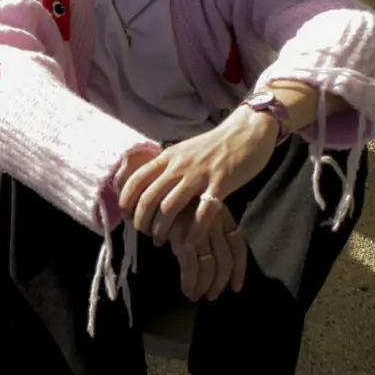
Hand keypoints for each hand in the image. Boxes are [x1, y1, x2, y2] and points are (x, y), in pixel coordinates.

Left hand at [119, 106, 278, 250]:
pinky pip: (202, 213)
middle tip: (145, 234)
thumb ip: (167, 165)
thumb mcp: (184, 150)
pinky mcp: (221, 184)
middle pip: (149, 198)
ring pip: (169, 208)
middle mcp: (179, 166)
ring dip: (161, 230)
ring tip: (162, 241)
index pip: (136, 180)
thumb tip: (148, 183)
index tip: (126, 216)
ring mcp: (199, 175)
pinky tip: (188, 243)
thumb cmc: (215, 144)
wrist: (247, 131)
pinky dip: (193, 232)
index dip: (126, 201)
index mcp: (169, 157)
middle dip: (142, 222)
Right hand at [166, 202, 248, 301]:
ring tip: (196, 296)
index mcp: (222, 215)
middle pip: (225, 260)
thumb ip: (208, 227)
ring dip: (204, 286)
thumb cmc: (174, 200)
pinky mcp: (180, 235)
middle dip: (219, 282)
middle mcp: (214, 222)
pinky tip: (187, 290)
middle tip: (212, 296)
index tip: (235, 287)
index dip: (239, 270)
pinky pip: (191, 266)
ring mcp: (198, 229)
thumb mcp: (197, 207)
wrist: (153, 186)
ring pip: (209, 266)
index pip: (239, 247)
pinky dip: (190, 282)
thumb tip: (212, 259)